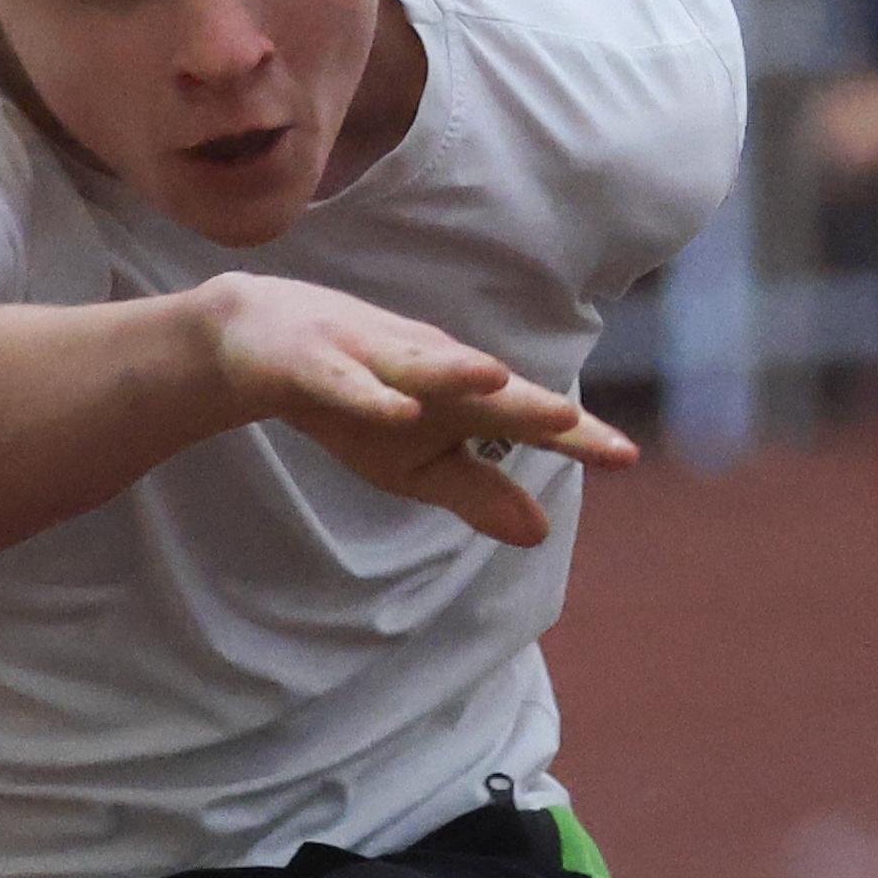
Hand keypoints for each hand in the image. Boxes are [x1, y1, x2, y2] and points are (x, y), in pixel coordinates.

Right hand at [192, 271, 626, 547]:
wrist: (251, 344)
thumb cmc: (352, 401)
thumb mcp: (413, 463)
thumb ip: (476, 492)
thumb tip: (541, 533)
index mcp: (455, 399)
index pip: (524, 419)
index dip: (574, 438)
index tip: (627, 455)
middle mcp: (425, 368)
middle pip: (484, 389)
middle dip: (528, 404)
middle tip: (577, 422)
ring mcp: (369, 358)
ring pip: (417, 367)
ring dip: (457, 374)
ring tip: (500, 382)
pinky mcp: (312, 361)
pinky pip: (344, 382)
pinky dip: (370, 395)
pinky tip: (397, 409)